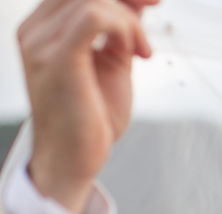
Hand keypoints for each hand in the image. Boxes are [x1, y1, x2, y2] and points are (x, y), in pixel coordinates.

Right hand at [18, 0, 159, 213]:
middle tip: (156, 6)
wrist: (75, 160)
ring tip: (141, 51)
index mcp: (43, 28)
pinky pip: (93, 17)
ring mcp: (41, 43)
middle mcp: (35, 30)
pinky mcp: (57, 59)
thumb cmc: (92, 119)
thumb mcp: (112, 63)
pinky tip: (135, 53)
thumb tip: (139, 4)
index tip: (152, 2)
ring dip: (129, 19)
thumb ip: (120, 31)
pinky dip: (124, 28)